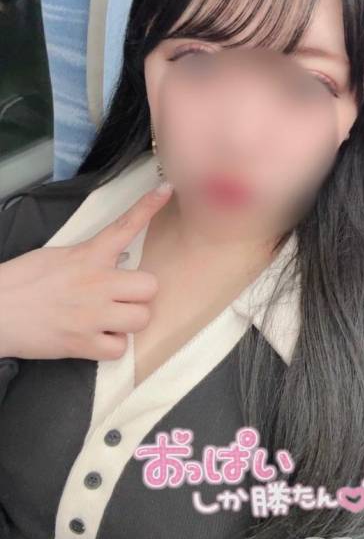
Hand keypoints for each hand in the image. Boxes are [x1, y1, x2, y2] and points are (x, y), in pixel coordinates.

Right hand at [0, 182, 172, 359]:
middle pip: (151, 286)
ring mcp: (92, 314)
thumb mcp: (57, 257)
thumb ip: (89, 259)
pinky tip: (97, 338)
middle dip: (140, 294)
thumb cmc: (21, 282)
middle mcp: (97, 283)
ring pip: (142, 318)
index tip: (166, 189)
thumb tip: (114, 263)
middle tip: (122, 298)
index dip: (148, 207)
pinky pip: (120, 348)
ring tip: (110, 320)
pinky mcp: (84, 343)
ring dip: (129, 321)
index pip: (125, 227)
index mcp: (88, 256)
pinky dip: (111, 346)